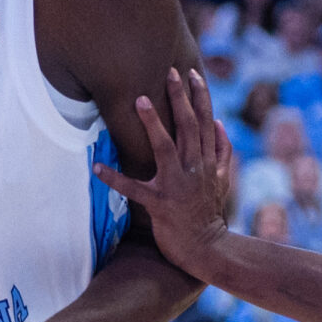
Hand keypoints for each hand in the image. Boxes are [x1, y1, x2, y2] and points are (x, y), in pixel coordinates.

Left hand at [92, 67, 233, 274]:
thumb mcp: (223, 180)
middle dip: (179, 98)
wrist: (206, 249)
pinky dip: (115, 179)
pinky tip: (98, 168)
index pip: (205, 122)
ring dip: (152, 123)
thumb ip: (223, 151)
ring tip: (139, 100)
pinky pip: (134, 190)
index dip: (199, 96)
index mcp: (207, 161)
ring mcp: (177, 187)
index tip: (191, 73)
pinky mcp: (160, 205)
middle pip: (188, 127)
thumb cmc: (209, 213)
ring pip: (165, 149)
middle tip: (169, 72)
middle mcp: (194, 169)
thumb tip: (219, 124)